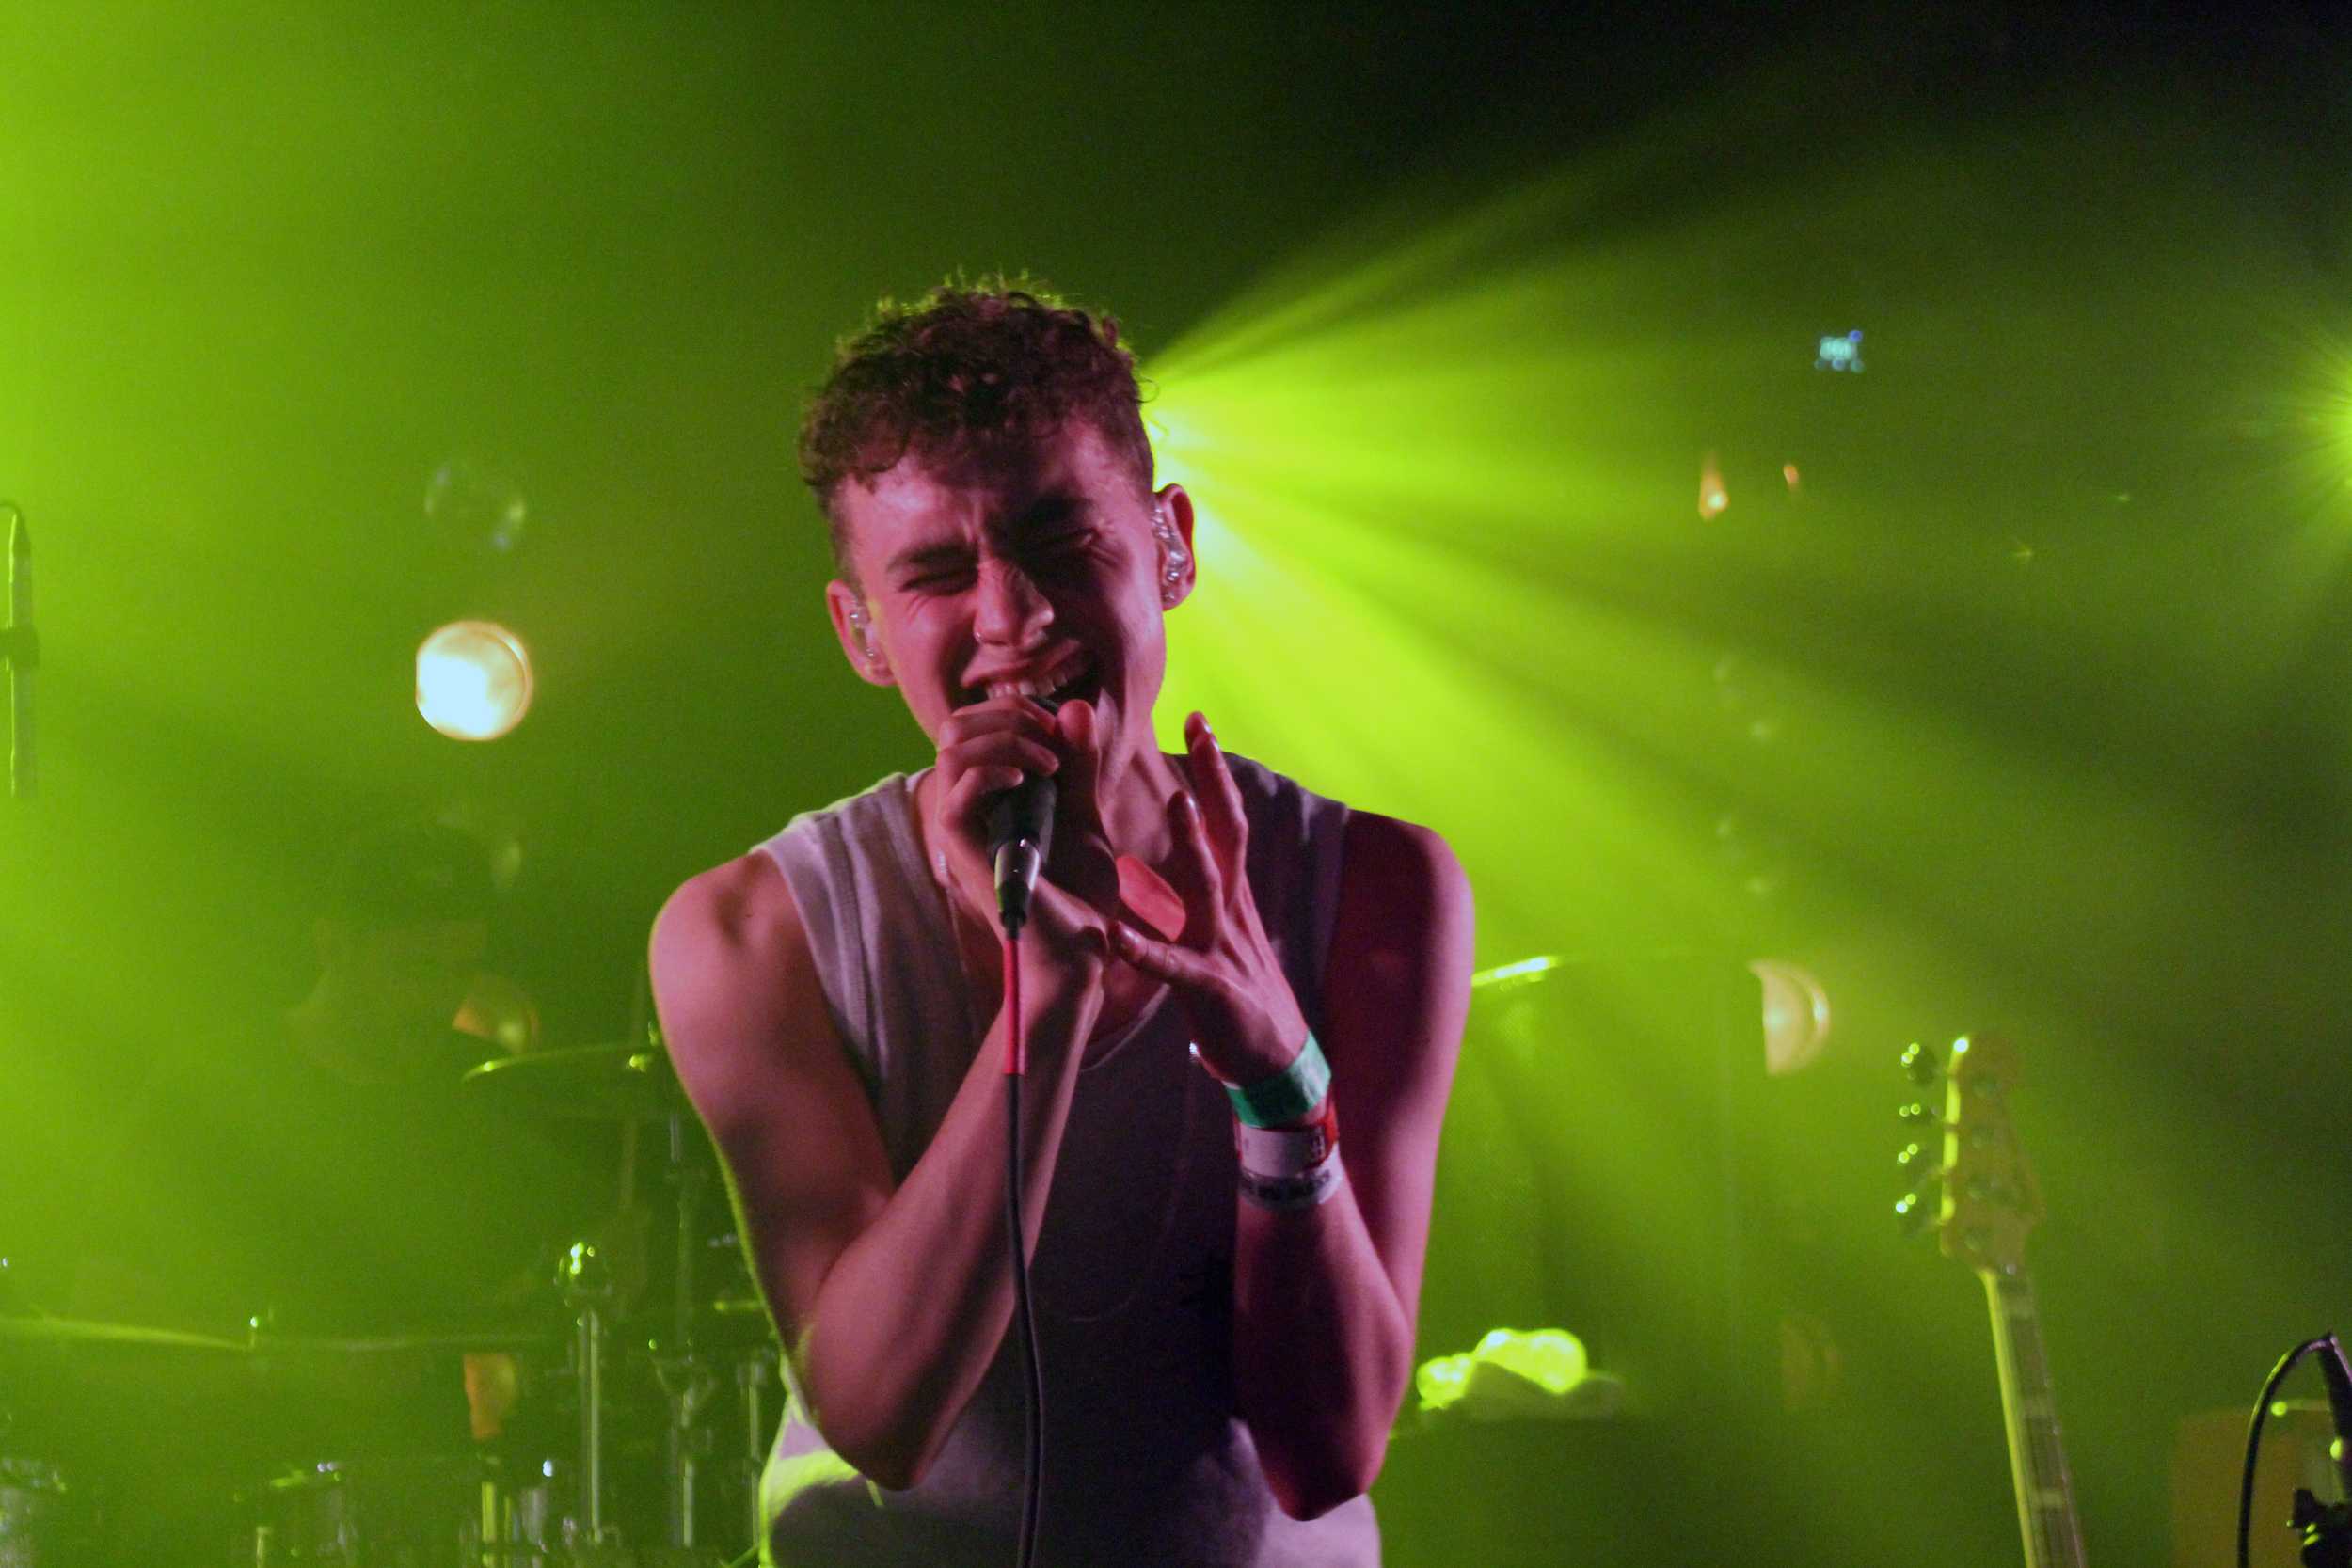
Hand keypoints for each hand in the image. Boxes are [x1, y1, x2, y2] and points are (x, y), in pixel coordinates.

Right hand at [927, 697, 1116, 970]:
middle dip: (1007, 712)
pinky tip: (1030, 780)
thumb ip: (1080, 764)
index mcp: (991, 795)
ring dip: (1005, 738)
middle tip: (1051, 734)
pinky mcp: (962, 850)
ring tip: (1048, 761)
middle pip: (956, 727)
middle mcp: (968, 807)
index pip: (976, 724)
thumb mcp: (1088, 814)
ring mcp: (962, 828)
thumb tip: (1074, 705)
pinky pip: (958, 792)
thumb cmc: (1080, 893)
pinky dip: (993, 770)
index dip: (1016, 707)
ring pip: (953, 750)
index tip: (1060, 725)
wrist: (1078, 952)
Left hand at [1109, 713, 1308, 1084]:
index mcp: (1230, 893)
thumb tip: (1137, 862)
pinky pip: (1173, 966)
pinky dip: (1144, 949)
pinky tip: (1114, 935)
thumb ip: (1184, 895)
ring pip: (1209, 885)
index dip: (1213, 768)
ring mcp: (1222, 945)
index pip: (1224, 817)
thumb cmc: (1236, 991)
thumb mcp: (1212, 931)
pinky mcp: (1208, 988)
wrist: (1274, 1057)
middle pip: (1228, 831)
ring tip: (1177, 800)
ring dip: (1194, 842)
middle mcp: (1231, 908)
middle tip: (1203, 727)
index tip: (1200, 716)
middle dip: (1216, 779)